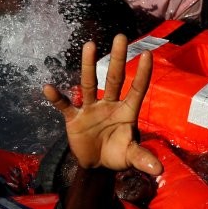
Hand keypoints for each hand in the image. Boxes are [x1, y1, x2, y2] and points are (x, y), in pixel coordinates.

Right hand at [42, 34, 161, 176]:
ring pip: (89, 84)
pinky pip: (65, 106)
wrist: (96, 165)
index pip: (137, 89)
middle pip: (114, 78)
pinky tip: (48, 88)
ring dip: (88, 66)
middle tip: (121, 37)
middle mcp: (110, 104)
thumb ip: (143, 159)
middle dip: (118, 59)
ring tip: (90, 45)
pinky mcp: (74, 118)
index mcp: (127, 111)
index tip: (147, 54)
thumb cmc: (117, 155)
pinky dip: (57, 98)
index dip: (142, 73)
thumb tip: (159, 171)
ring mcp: (91, 109)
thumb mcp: (131, 157)